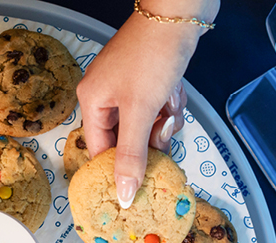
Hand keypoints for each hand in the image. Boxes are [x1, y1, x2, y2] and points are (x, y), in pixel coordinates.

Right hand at [76, 0, 218, 207]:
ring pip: (147, 128)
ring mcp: (129, 90)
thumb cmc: (154, 51)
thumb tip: (123, 192)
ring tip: (169, 99)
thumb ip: (131, 155)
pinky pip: (158, 111)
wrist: (182, 10)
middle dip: (150, 136)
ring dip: (164, 120)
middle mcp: (107, 97)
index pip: (100, 151)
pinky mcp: (149, 84)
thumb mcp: (140, 110)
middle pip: (127, 141)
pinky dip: (170, 106)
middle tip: (161, 125)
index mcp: (93, 102)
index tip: (136, 184)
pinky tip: (174, 90)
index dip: (119, 169)